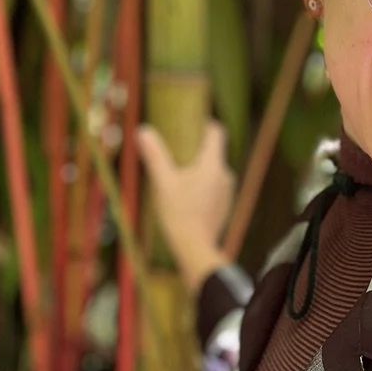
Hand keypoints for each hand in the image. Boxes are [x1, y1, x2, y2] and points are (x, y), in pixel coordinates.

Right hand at [136, 119, 234, 291]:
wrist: (195, 248)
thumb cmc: (179, 213)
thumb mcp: (162, 182)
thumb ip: (154, 155)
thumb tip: (144, 130)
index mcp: (213, 164)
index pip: (217, 132)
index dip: (205, 123)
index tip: (189, 122)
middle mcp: (226, 174)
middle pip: (214, 151)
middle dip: (195, 147)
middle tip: (174, 149)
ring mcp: (228, 191)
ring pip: (213, 170)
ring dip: (198, 168)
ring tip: (177, 173)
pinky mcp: (225, 205)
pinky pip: (214, 186)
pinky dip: (202, 184)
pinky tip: (185, 194)